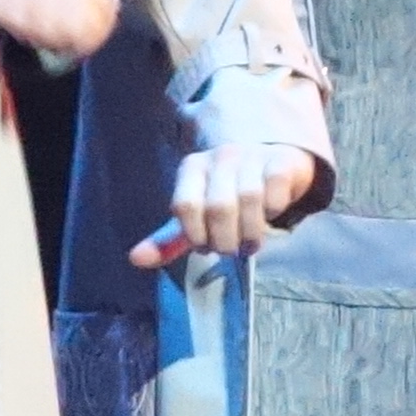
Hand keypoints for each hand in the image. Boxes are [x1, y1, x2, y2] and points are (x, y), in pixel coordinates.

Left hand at [132, 145, 320, 269]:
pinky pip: (275, 192)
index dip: (195, 235)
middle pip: (218, 207)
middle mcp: (220, 157)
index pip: (184, 206)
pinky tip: (270, 216)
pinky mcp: (280, 161)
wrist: (274, 163)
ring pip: (249, 199)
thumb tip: (135, 259)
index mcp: (192, 168)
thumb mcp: (197, 216)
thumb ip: (169, 239)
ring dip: (251, 233)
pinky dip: (273, 212)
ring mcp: (252, 156)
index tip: (205, 247)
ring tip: (250, 244)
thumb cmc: (229, 194)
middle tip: (231, 250)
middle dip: (225, 240)